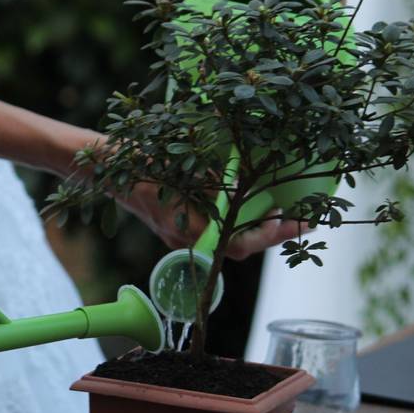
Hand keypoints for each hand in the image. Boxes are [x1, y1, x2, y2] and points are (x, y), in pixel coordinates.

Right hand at [117, 182, 300, 258]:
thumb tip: (244, 185)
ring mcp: (181, 236)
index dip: (266, 234)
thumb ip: (212, 182)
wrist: (106, 168)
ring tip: (290, 216)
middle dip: (273, 235)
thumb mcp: (180, 167)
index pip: (236, 244)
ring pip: (229, 243)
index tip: (288, 218)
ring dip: (259, 231)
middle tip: (307, 222)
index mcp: (188, 229)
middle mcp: (186, 240)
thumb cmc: (141, 164)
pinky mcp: (178, 228)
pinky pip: (215, 233)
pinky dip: (239, 224)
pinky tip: (256, 209)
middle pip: (239, 248)